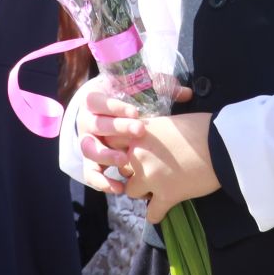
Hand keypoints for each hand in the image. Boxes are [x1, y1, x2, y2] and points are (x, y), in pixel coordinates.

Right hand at [77, 71, 190, 194]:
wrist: (111, 117)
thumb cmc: (128, 100)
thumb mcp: (140, 89)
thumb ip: (159, 87)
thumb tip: (187, 93)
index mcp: (94, 100)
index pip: (98, 101)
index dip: (115, 106)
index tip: (135, 112)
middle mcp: (86, 122)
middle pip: (97, 124)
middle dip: (118, 128)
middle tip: (139, 131)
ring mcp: (87, 142)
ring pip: (90, 150)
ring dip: (107, 155)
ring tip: (126, 160)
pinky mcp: (91, 162)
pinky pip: (91, 173)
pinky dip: (101, 181)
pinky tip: (119, 187)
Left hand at [120, 111, 221, 223]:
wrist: (224, 144)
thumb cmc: (202, 127)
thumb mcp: (169, 123)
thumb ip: (150, 132)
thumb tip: (143, 139)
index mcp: (139, 132)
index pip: (112, 143)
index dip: (120, 150)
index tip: (129, 153)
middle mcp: (138, 154)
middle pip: (120, 169)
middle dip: (132, 171)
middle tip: (149, 170)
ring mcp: (150, 177)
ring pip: (131, 191)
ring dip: (143, 191)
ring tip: (158, 187)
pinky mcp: (166, 196)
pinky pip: (151, 214)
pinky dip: (157, 213)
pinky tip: (163, 208)